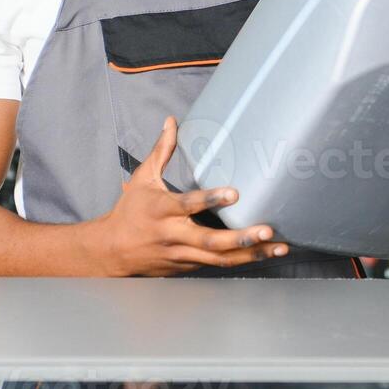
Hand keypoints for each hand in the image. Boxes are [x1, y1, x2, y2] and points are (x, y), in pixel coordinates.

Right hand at [92, 116, 289, 276]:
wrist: (111, 251)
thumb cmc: (130, 211)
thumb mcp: (142, 178)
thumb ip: (161, 151)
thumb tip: (171, 121)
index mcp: (162, 210)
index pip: (188, 205)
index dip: (211, 200)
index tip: (234, 194)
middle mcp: (173, 235)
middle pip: (210, 241)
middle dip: (240, 237)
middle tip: (266, 230)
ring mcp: (182, 254)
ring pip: (219, 259)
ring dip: (251, 254)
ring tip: (278, 246)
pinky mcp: (187, 266)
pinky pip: (218, 265)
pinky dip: (242, 261)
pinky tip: (265, 254)